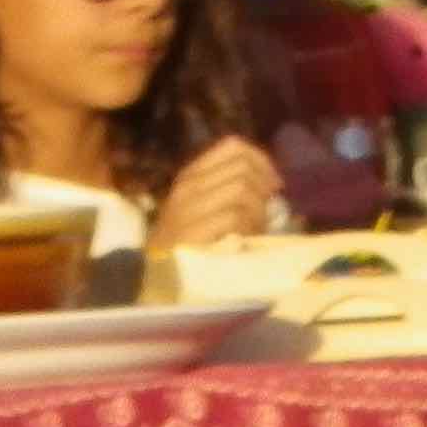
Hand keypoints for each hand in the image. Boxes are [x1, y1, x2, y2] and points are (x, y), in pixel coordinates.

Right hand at [147, 137, 284, 251]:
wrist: (153, 280)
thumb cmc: (185, 246)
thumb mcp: (201, 210)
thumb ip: (227, 190)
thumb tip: (270, 183)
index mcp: (190, 176)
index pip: (233, 147)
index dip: (261, 161)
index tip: (272, 184)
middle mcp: (187, 186)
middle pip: (242, 167)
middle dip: (263, 188)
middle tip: (267, 210)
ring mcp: (187, 208)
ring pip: (241, 188)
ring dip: (258, 210)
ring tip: (256, 229)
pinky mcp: (191, 232)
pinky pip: (235, 215)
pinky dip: (249, 227)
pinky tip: (246, 241)